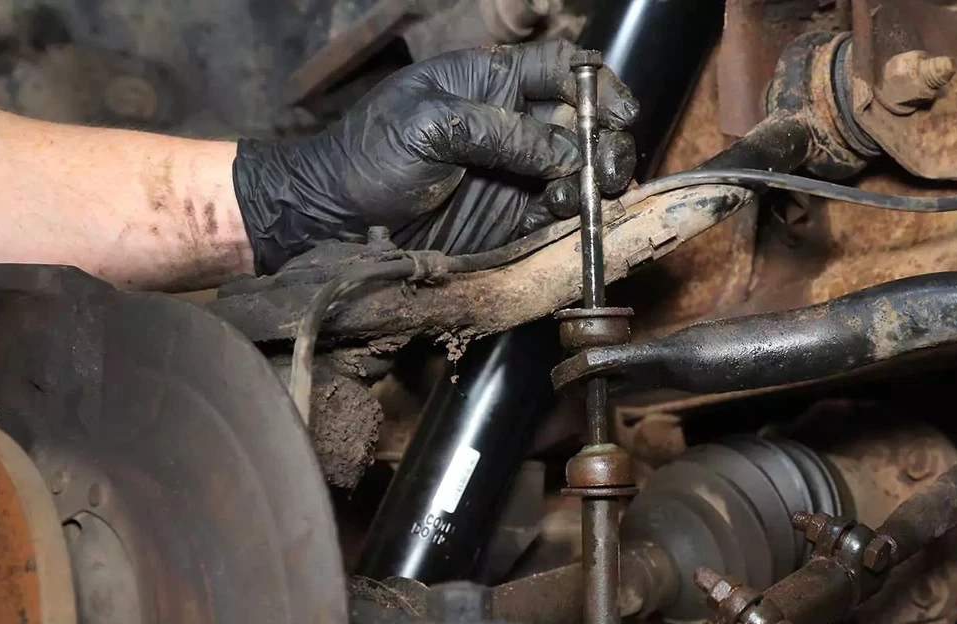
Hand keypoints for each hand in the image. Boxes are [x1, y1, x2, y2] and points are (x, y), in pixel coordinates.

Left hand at [233, 40, 638, 272]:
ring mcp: (517, 174)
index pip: (563, 69)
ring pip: (582, 170)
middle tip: (607, 162)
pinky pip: (562, 214)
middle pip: (585, 122)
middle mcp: (515, 125)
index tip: (620, 111)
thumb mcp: (428, 125)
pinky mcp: (514, 218)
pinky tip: (566, 211)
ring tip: (584, 190)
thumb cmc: (370, 155)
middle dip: (606, 138)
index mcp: (492, 82)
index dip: (599, 84)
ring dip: (596, 178)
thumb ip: (500, 132)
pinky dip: (576, 214)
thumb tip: (565, 154)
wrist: (336, 220)